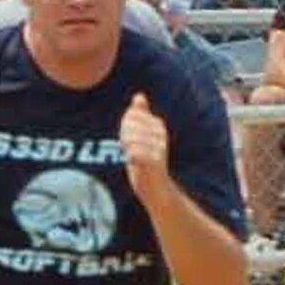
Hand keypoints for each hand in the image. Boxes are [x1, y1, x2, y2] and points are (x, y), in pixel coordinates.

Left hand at [120, 91, 169, 205]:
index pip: (130, 115)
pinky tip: (134, 162)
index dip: (124, 128)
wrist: (155, 189)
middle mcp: (160, 133)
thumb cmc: (144, 162)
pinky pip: (134, 152)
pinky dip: (130, 158)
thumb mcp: (141, 135)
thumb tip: (139, 96)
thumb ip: (140, 116)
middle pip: (129, 125)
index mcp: (157, 124)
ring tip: (134, 157)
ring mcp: (159, 147)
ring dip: (127, 150)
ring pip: (130, 139)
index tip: (129, 140)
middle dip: (124, 138)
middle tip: (130, 150)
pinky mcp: (156, 161)